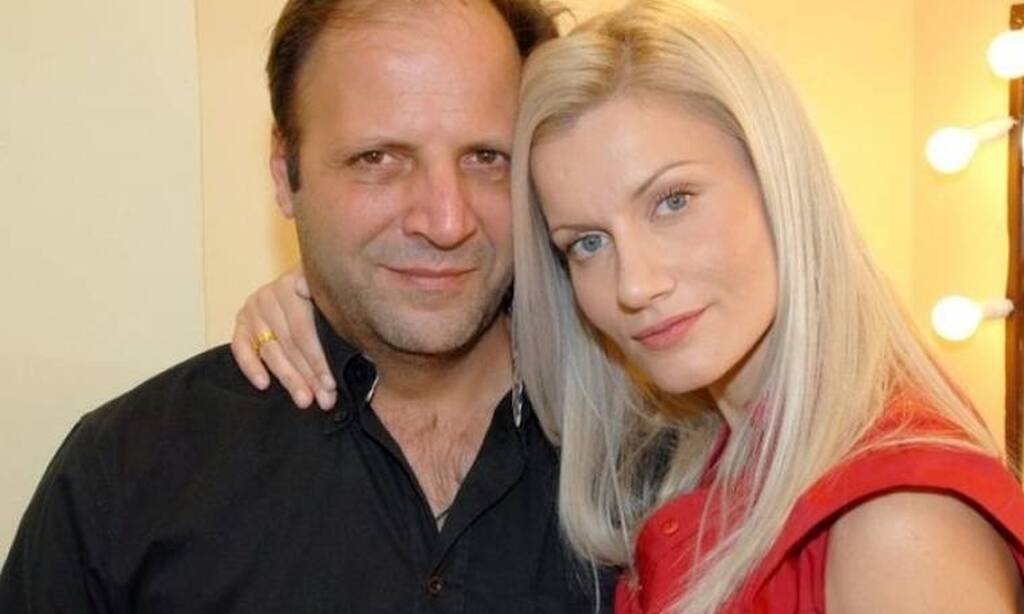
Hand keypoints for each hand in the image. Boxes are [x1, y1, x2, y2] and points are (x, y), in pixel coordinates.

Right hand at [230, 268, 336, 409]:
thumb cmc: (325, 298)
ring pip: (271, 350)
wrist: (306, 283)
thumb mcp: (335, 299)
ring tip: (304, 399)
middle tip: (324, 399)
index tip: (331, 385)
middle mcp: (271, 294)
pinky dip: (251, 367)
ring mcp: (254, 308)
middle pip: (290, 343)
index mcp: (296, 283)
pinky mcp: (241, 322)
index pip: (305, 330)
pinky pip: (242, 348)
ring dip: (288, 378)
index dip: (318, 361)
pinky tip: (264, 384)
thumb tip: (338, 318)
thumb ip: (337, 310)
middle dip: (308, 375)